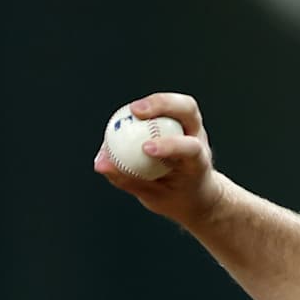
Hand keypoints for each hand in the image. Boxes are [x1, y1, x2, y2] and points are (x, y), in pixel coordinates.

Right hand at [92, 92, 223, 225]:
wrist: (198, 193)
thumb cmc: (177, 197)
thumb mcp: (155, 197)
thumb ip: (128, 180)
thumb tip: (100, 164)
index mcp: (199, 162)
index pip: (190, 148)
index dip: (170, 145)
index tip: (146, 149)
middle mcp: (199, 138)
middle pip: (188, 110)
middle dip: (163, 105)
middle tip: (135, 111)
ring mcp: (193, 126)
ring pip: (180, 103)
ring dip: (154, 101)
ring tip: (130, 110)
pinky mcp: (181, 121)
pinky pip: (164, 108)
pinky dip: (147, 109)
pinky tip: (127, 116)